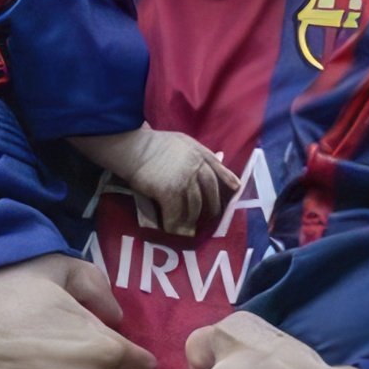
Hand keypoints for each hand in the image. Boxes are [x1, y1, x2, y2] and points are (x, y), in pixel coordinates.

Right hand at [122, 128, 241, 237]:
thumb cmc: (152, 143)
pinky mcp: (169, 192)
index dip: (228, 179)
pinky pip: (176, 213)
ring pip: (194, 206)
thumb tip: (216, 157)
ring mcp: (184, 180)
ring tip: (189, 227)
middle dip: (211, 206)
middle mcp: (195, 166)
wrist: (133, 148)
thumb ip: (196, 152)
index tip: (236, 188)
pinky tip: (171, 228)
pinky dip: (173, 223)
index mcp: (198, 152)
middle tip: (209, 217)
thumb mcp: (180, 141)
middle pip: (210, 191)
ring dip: (192, 219)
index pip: (218, 167)